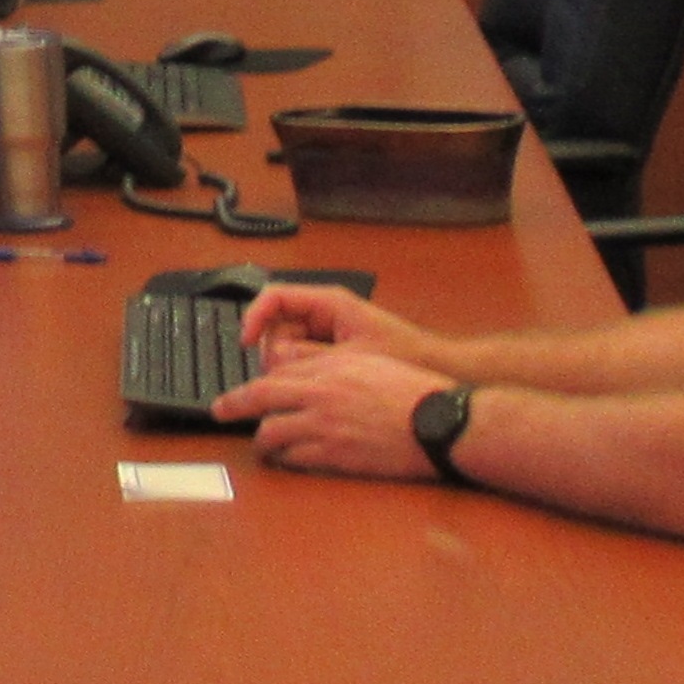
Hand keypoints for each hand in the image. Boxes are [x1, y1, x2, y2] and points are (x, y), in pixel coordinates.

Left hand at [213, 345, 458, 481]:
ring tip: (262, 445)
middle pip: (261, 398)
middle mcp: (321, 396)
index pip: (276, 373)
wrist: (439, 424)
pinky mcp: (336, 456)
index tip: (239, 389)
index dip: (251, 382)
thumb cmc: (412, 391)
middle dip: (232, 405)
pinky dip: (286, 460)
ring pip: (272, 433)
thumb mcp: (367, 361)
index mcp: (329, 369)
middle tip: (219, 411)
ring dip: (262, 440)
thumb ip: (329, 363)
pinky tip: (287, 461)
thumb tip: (297, 368)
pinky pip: (296, 459)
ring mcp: (326, 427)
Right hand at [236, 281, 441, 364]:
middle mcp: (323, 312)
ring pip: (286, 345)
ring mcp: (326, 330)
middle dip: (276, 350)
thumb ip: (309, 356)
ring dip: (291, 365)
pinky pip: (302, 357)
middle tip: (290, 374)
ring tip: (313, 382)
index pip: (274, 298)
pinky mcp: (331, 347)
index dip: (254, 316)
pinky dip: (303, 371)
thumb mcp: (352, 357)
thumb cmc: (405, 355)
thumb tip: (273, 358)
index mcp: (328, 303)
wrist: (437, 367)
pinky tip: (318, 385)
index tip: (245, 341)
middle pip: (276, 325)